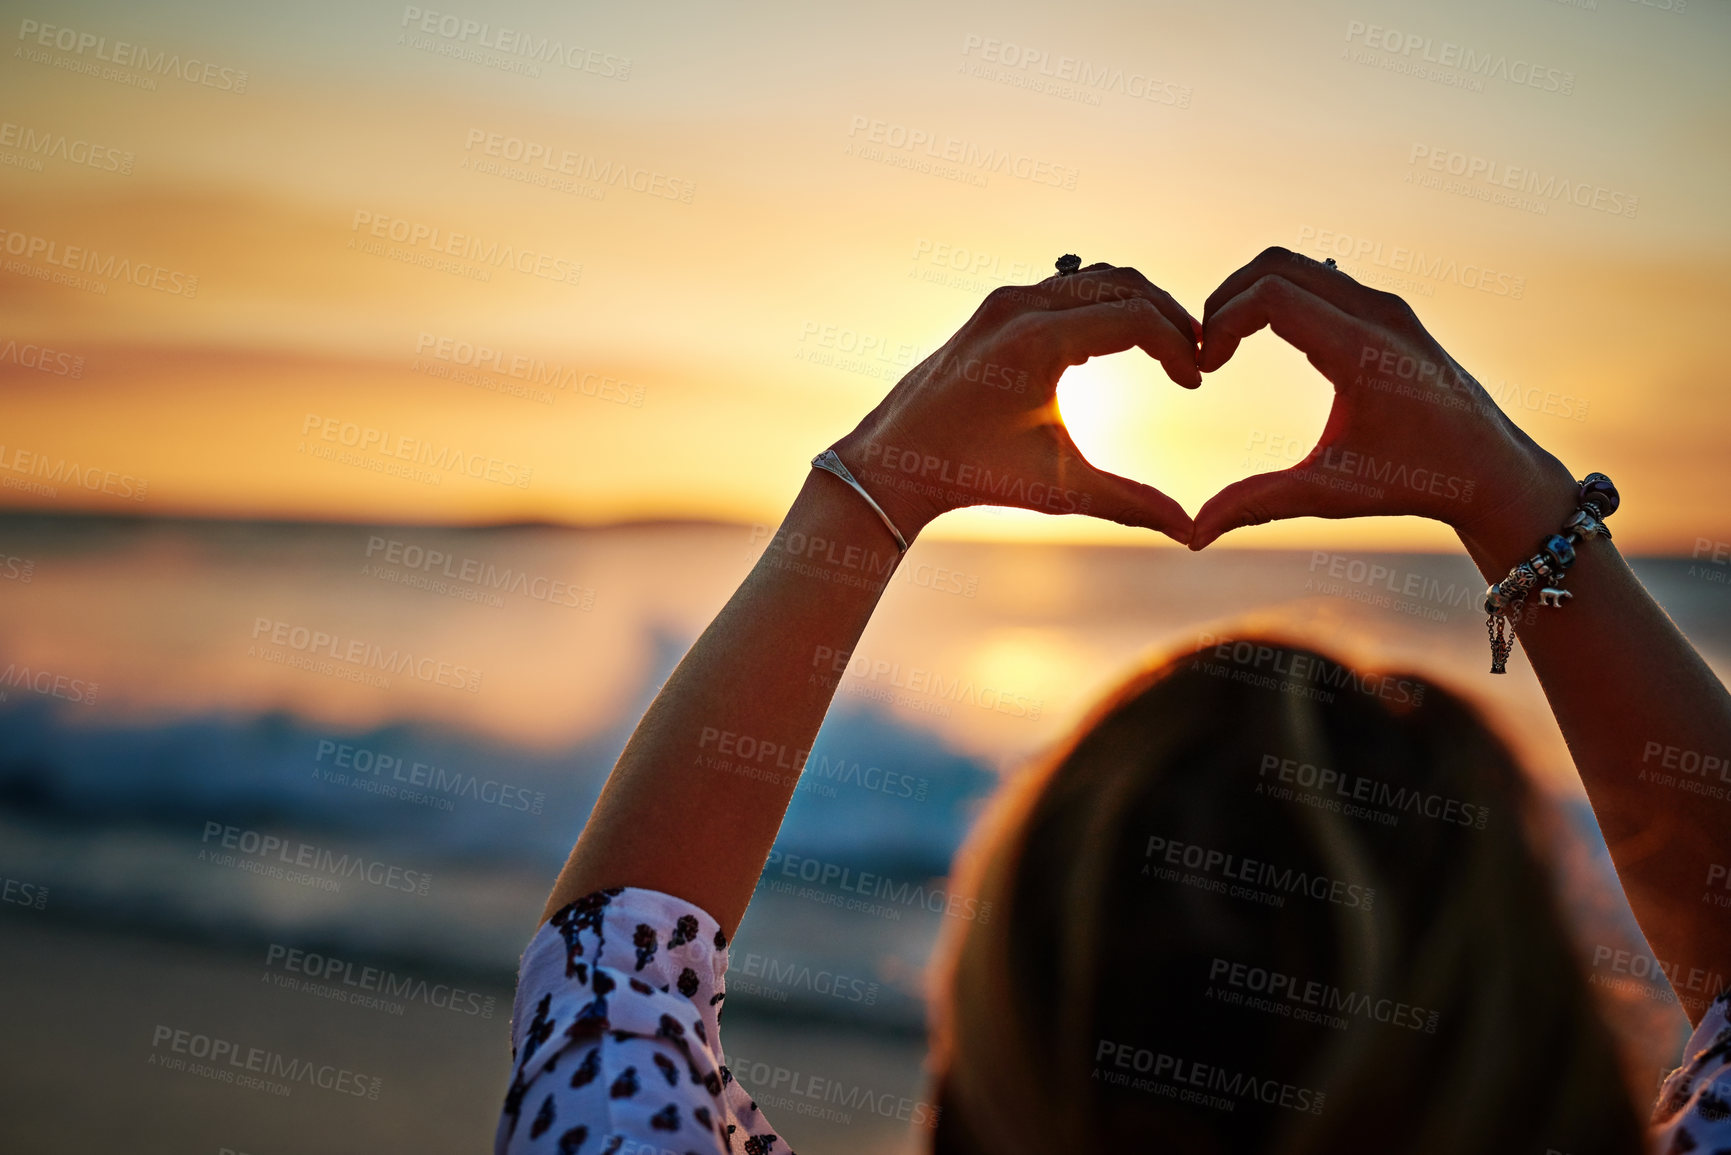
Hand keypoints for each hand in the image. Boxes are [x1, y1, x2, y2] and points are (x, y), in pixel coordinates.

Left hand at [831, 264, 1201, 545]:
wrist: (895, 462)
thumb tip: (1192, 532)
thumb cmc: (972, 476)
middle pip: (1123, 283)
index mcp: (1037, 340)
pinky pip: (1064, 289)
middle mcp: (1019, 306)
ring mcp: (1004, 301)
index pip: (1136, 318)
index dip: (1178, 347)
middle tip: (1195, 357)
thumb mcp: (1059, 489)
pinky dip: (1100, 307)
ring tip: (1166, 351)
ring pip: (1093, 279)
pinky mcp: (995, 308)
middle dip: (1168, 316)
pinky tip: (1116, 352)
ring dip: (1135, 306)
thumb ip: (1130, 503)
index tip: (1196, 383)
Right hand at [1190, 247, 1576, 549]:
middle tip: (1204, 350)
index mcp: (1363, 351)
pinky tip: (1263, 341)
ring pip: (1298, 265)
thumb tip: (1192, 535)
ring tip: (1225, 345)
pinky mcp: (1389, 311)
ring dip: (1251, 295)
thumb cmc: (1415, 483)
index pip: (1270, 295)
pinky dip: (1280, 296)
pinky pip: (1320, 279)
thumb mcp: (1330, 493)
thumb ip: (1257, 503)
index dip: (1220, 323)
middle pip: (1276, 264)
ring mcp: (1386, 306)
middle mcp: (1377, 313)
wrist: (1491, 470)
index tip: (1205, 369)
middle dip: (1226, 299)